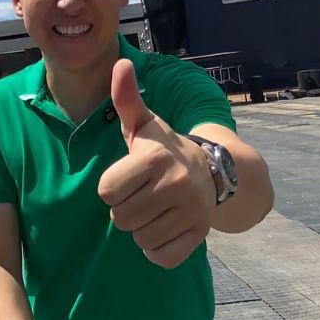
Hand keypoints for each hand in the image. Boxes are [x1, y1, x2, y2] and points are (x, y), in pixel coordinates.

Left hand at [98, 59, 215, 269]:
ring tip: (156, 208)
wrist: (214, 171)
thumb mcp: (144, 125)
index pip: (106, 192)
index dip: (113, 187)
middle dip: (126, 209)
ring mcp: (190, 212)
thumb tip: (120, 63)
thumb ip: (126, 99)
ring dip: (141, 228)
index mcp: (154, 158)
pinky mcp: (198, 235)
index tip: (130, 177)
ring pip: (139, 238)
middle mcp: (175, 184)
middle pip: (120, 219)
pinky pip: (160, 257)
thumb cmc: (164, 149)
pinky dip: (158, 248)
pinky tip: (166, 227)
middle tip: (143, 194)